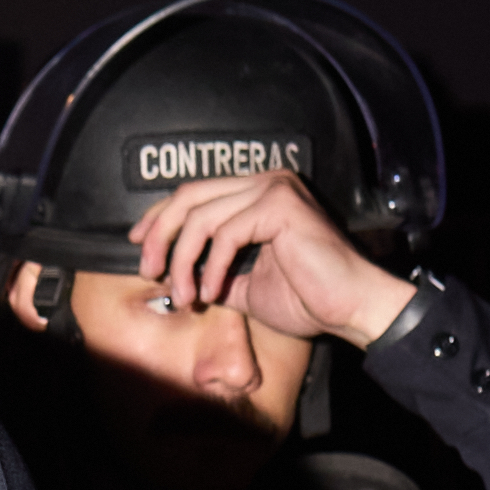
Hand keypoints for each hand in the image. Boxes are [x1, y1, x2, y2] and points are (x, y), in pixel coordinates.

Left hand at [120, 166, 428, 351]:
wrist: (350, 308)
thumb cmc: (308, 298)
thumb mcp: (244, 284)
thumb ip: (212, 270)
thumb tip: (172, 273)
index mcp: (259, 193)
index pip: (195, 193)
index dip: (160, 217)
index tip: (139, 245)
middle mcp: (266, 181)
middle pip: (189, 195)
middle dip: (160, 234)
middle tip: (148, 270)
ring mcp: (274, 188)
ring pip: (201, 216)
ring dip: (182, 260)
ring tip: (183, 295)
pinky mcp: (280, 205)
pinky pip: (225, 233)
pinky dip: (211, 267)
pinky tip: (212, 292)